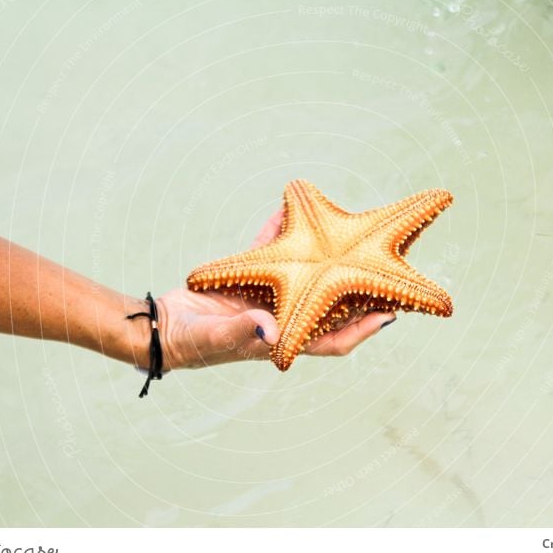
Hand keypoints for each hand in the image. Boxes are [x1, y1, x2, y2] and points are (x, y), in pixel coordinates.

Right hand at [155, 209, 395, 369]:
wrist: (162, 327)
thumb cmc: (192, 343)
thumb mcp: (216, 338)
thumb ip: (241, 332)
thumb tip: (268, 327)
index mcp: (284, 339)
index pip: (331, 340)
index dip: (362, 330)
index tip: (390, 315)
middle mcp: (283, 316)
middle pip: (328, 303)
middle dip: (356, 286)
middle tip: (386, 263)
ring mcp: (268, 295)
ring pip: (306, 272)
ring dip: (324, 254)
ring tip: (348, 230)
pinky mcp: (248, 275)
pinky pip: (270, 250)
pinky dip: (277, 231)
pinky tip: (286, 208)